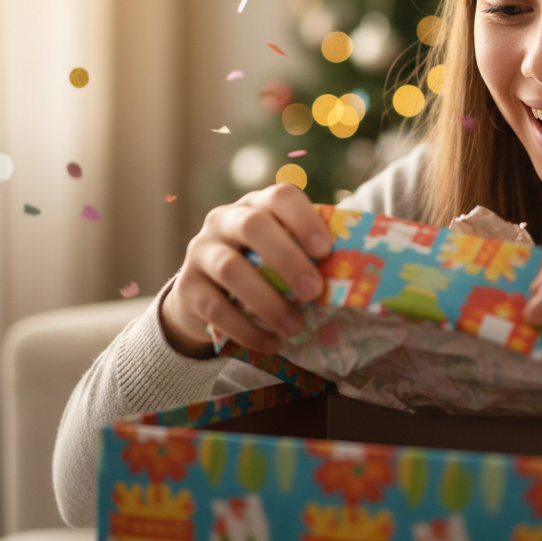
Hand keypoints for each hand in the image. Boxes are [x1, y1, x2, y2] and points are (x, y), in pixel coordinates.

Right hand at [161, 183, 331, 357]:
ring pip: (230, 268)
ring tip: (296, 327)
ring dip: (268, 301)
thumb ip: (307, 256)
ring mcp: (200, 251)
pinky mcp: (186, 287)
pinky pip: (215, 308)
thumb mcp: (279, 254)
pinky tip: (271, 343)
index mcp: (256, 205)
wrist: (204, 296)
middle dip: (287, 259)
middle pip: (252, 226)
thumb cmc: (258, 270)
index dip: (304, 219)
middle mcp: (223, 220)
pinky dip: (246, 329)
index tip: (325, 250)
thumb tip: (355, 277)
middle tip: (314, 291)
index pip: (280, 197)